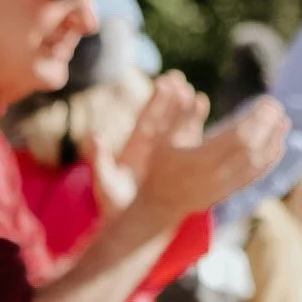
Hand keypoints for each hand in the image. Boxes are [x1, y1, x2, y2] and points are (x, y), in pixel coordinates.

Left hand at [95, 71, 201, 217]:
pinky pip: (188, 152)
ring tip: (199, 98)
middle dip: (172, 101)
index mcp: (135, 147)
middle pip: (163, 119)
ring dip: (187, 116)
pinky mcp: (176, 170)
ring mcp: (165, 158)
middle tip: (180, 79)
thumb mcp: (105, 182)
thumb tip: (95, 136)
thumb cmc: (115, 205)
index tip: (165, 83)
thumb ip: (100, 160)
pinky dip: (197, 140)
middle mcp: (151, 148)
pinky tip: (206, 138)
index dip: (157, 102)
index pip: (148, 119)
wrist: (128, 222)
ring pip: (178, 133)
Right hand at [128, 91, 288, 227]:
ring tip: (284, 123)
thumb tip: (194, 93)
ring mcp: (223, 189)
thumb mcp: (155, 135)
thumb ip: (173, 113)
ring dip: (272, 143)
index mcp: (199, 162)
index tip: (267, 101)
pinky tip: (277, 145)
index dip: (256, 120)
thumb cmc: (154, 164)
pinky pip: (252, 177)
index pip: (237, 139)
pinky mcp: (227, 193)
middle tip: (278, 107)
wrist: (155, 203)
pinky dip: (267, 161)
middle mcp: (215, 178)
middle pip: (251, 151)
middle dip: (267, 128)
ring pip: (255, 166)